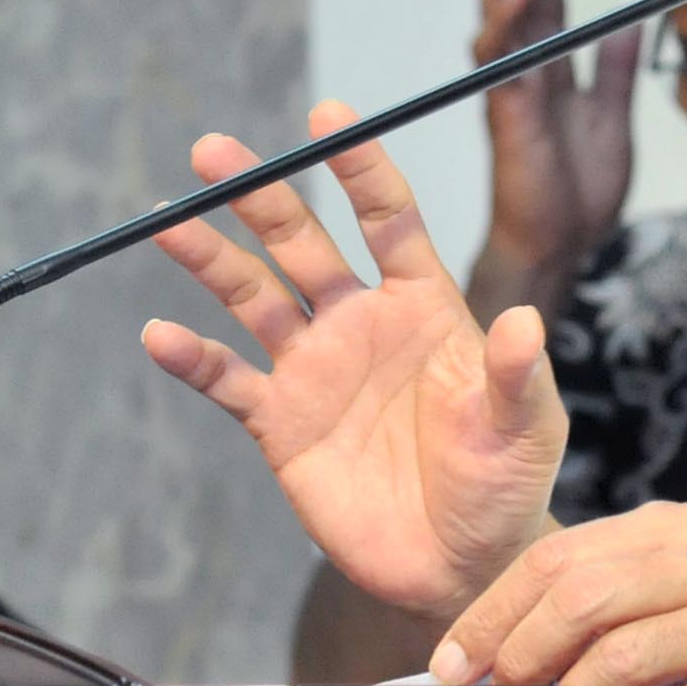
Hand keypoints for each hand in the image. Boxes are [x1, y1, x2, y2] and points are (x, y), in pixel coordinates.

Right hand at [144, 105, 570, 616]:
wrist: (460, 567)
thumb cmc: (503, 488)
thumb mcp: (526, 430)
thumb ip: (516, 376)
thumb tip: (524, 324)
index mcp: (423, 307)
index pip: (388, 220)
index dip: (360, 167)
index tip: (329, 117)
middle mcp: (360, 324)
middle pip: (302, 244)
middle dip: (261, 196)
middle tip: (215, 152)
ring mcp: (315, 370)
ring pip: (252, 297)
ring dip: (210, 258)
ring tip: (169, 220)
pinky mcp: (280, 423)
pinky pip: (228, 380)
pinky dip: (192, 359)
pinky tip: (160, 335)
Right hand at [463, 0, 637, 320]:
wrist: (563, 246)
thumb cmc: (579, 191)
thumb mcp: (611, 119)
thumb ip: (613, 71)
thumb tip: (630, 22)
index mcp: (546, 57)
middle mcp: (520, 59)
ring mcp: (508, 79)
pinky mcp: (505, 107)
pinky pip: (495, 50)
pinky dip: (506, 13)